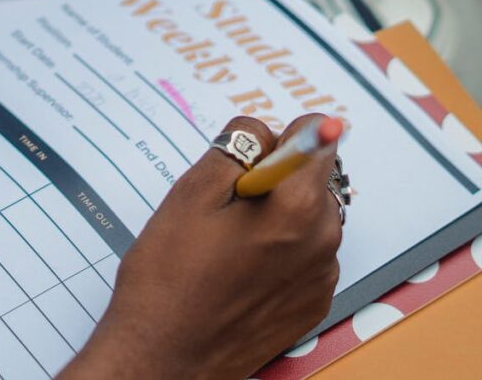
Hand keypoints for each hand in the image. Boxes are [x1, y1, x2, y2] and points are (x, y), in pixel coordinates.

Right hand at [61, 115, 341, 378]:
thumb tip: (269, 130)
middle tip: (219, 212)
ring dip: (273, 218)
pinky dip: (275, 254)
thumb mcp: (190, 194)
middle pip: (310, 178)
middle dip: (271, 181)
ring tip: (222, 247)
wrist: (163, 356)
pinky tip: (235, 273)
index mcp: (298, 206)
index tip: (243, 162)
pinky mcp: (310, 304)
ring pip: (304, 218)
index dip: (272, 140)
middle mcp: (324, 240)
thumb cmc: (168, 277)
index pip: (315, 135)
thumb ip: (236, 149)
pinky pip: (302, 257)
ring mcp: (321, 277)